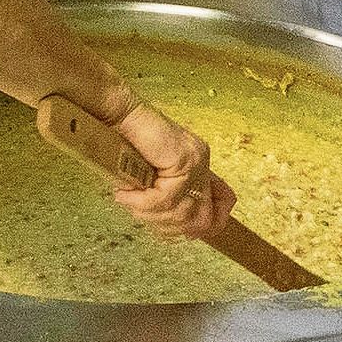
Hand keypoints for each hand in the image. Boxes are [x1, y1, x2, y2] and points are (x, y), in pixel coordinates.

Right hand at [110, 102, 236, 239]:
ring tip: (130, 204)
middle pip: (203, 220)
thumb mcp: (151, 171)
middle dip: (171, 227)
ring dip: (150, 215)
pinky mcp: (183, 160)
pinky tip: (125, 195)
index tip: (176, 228)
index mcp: (199, 162)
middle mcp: (202, 161)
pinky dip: (142, 203)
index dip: (207, 225)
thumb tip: (174, 227)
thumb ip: (165, 191)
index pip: (224, 204)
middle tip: (144, 217)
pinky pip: (165, 199)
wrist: (118, 113)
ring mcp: (195, 160)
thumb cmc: (126, 139)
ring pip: (182, 214)